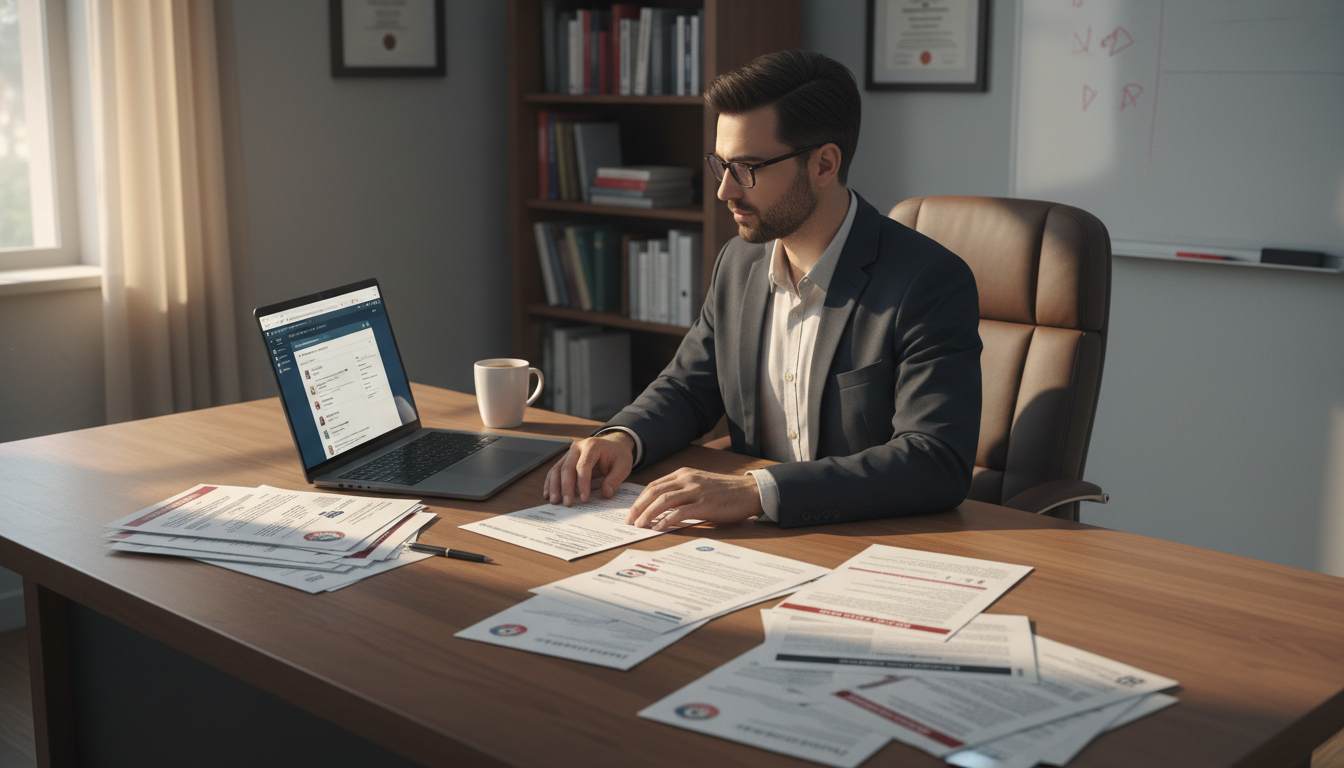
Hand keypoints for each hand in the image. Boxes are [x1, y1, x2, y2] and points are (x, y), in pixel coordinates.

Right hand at [543, 431, 635, 505]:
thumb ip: (615, 479)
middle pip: (567, 468)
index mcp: (592, 446)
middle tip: (568, 504)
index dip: (582, 483)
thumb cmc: (618, 455)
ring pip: (557, 469)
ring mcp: (569, 453)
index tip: (584, 499)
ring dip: (554, 486)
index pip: (583, 466)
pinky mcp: (565, 459)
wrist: (613, 445)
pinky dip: (550, 483)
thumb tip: (606, 494)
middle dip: (566, 487)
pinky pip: (554, 471)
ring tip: (555, 502)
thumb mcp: (623, 465)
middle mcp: (577, 447)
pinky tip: (548, 495)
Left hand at [625, 468, 762, 530]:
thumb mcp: (700, 484)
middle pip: (654, 491)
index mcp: (685, 473)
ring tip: (639, 525)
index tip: (632, 512)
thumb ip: (682, 492)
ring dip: (648, 514)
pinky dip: (666, 520)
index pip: (655, 485)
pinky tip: (659, 527)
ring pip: (663, 501)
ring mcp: (696, 491)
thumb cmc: (725, 492)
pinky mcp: (705, 504)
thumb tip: (662, 509)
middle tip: (629, 521)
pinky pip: (680, 512)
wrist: (750, 492)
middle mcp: (688, 479)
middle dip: (638, 507)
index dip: (640, 499)